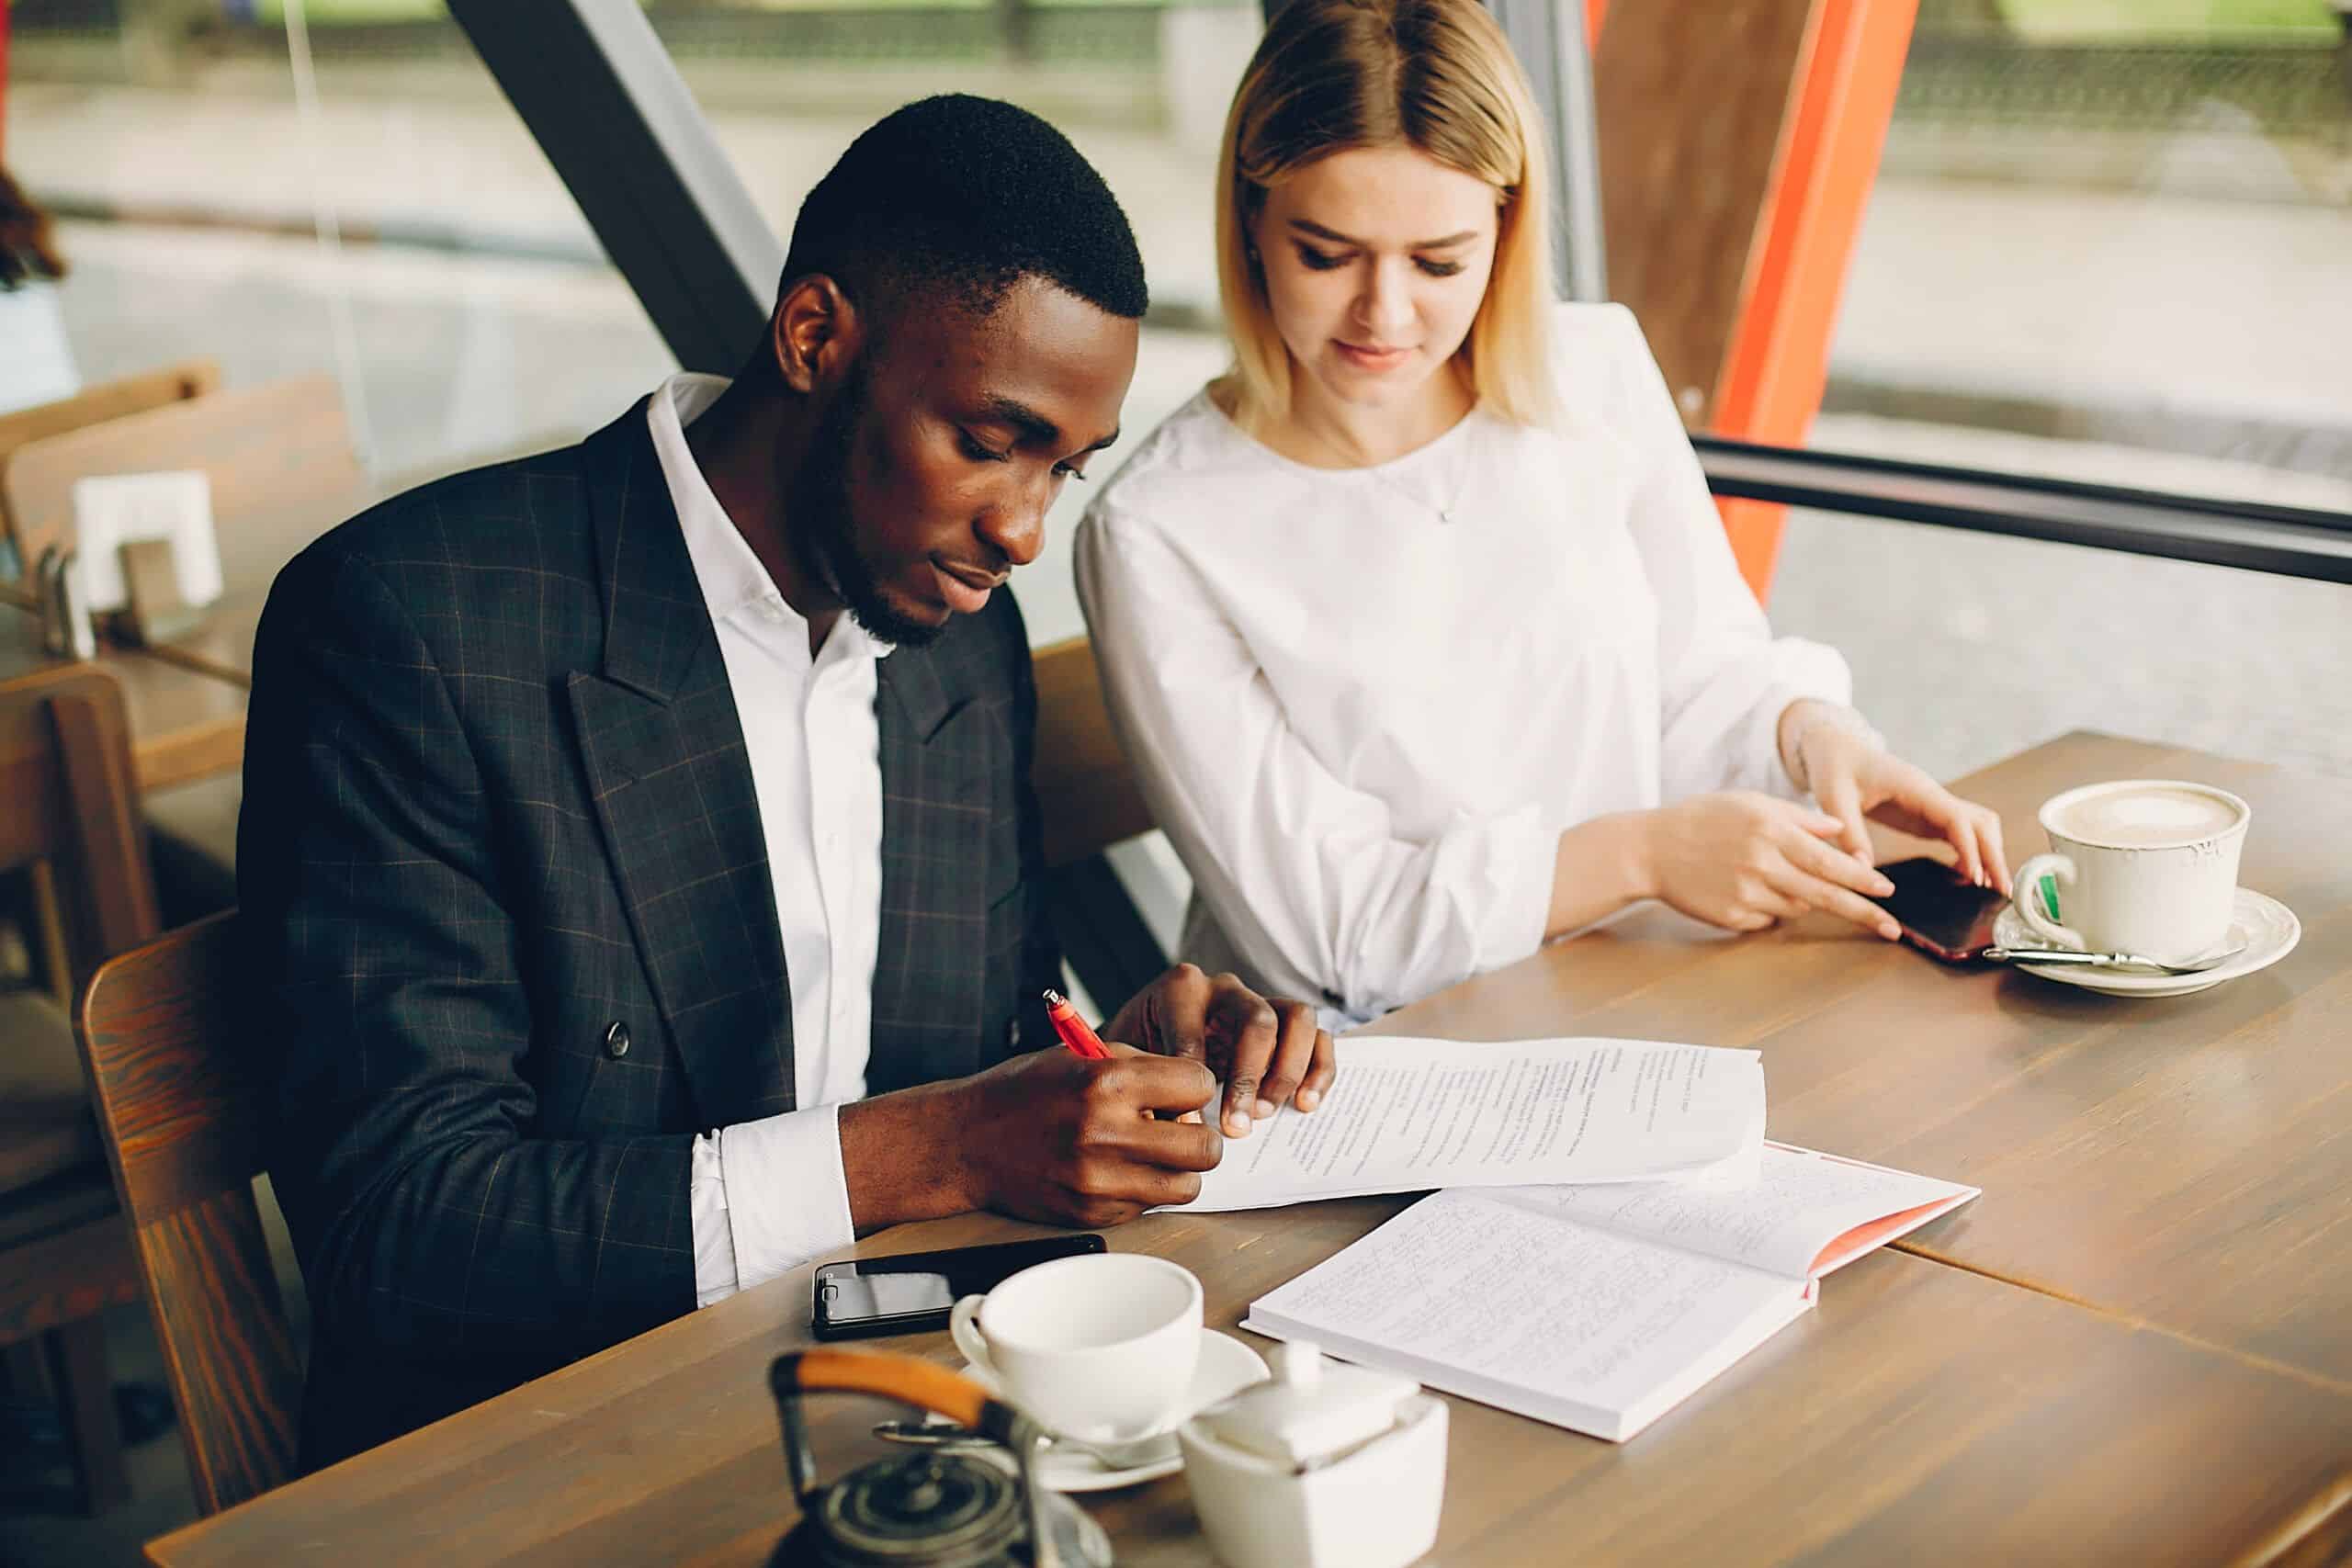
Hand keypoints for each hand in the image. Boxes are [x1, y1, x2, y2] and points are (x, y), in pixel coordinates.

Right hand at [944, 1046, 1223, 1227]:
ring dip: (1177, 1170)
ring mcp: (1099, 1181)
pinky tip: (1116, 1169)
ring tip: (1151, 1153)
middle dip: (1199, 1135)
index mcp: (1108, 1082)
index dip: (1195, 1086)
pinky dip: (1142, 1190)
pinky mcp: (1092, 1214)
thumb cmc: (1025, 1092)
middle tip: (1179, 1128)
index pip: (1200, 1086)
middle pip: (1206, 1147)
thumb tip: (1197, 1093)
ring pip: (1186, 1187)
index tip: (1182, 1090)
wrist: (967, 1141)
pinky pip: (1148, 1207)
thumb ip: (1145, 1069)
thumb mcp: (1083, 1056)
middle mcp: (1106, 1134)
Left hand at [1103, 963, 1336, 1138]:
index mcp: (1180, 989)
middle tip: (1237, 1127)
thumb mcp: (1131, 1061)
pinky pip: (1319, 1036)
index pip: (1194, 1033)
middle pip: (1257, 1021)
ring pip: (1298, 1018)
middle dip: (1249, 1079)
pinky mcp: (1287, 1022)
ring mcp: (1261, 1000)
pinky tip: (1304, 1105)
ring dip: (1287, 1071)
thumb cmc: (1140, 1051)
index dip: (1193, 1084)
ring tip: (1267, 1112)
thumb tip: (1173, 1126)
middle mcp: (1225, 988)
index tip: (1189, 1126)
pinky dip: (1319, 1070)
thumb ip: (1147, 1083)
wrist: (1152, 1037)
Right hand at [1639, 791, 1902, 939]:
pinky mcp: (1732, 917)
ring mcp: (1746, 894)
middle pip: (1824, 894)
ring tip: (1779, 878)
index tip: (1887, 889)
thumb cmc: (1703, 819)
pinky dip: (1772, 907)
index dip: (1860, 878)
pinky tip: (1747, 887)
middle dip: (1862, 910)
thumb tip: (1839, 831)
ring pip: (1797, 907)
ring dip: (1805, 898)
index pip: (1828, 860)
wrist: (1650, 850)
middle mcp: (1761, 864)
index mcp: (1770, 831)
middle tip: (1891, 926)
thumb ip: (1798, 817)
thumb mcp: (1751, 803)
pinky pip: (1769, 918)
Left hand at [1789, 713, 2009, 894]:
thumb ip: (1849, 832)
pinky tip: (1970, 878)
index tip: (1975, 876)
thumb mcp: (1833, 798)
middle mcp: (1932, 795)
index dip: (1970, 847)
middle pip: (1979, 823)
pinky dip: (1971, 854)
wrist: (1837, 751)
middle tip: (2003, 891)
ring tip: (1994, 889)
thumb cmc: (1835, 767)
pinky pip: (1960, 834)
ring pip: (1977, 827)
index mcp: (1915, 787)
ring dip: (1989, 854)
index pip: (1956, 817)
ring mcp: (1933, 805)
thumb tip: (1863, 869)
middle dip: (1993, 855)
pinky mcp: (1927, 816)